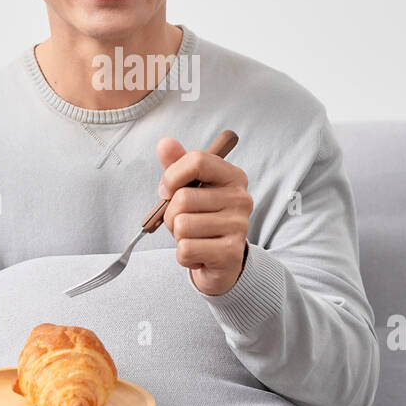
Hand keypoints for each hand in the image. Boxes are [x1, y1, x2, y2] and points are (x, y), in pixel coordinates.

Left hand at [156, 136, 253, 296]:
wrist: (221, 263)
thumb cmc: (202, 219)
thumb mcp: (190, 189)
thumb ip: (178, 165)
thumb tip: (165, 143)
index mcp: (233, 177)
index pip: (197, 160)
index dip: (172, 175)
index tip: (167, 191)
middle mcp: (241, 198)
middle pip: (183, 198)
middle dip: (171, 215)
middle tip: (185, 222)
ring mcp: (239, 226)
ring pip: (182, 225)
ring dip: (178, 236)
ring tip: (194, 238)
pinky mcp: (231, 252)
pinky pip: (186, 249)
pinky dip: (184, 256)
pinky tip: (198, 254)